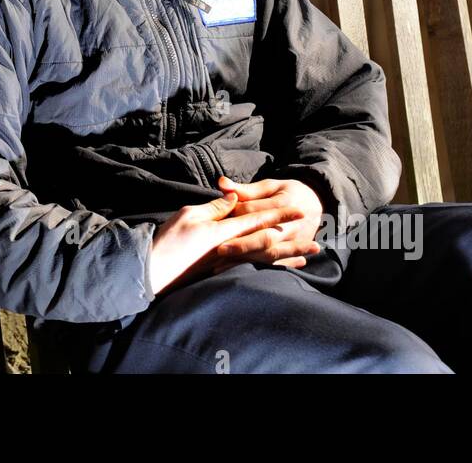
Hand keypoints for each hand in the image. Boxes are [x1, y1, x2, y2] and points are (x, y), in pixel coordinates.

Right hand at [149, 192, 308, 295]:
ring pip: (265, 259)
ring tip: (310, 256)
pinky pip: (254, 270)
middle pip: (269, 243)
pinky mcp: (223, 272)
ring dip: (289, 257)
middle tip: (317, 242)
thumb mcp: (188, 216)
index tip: (300, 209)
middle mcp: (231, 249)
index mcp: (224, 231)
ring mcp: (228, 264)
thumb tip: (233, 199)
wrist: (154, 269)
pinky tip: (285, 267)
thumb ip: (214, 208)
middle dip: (293, 241)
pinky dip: (272, 267)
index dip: (280, 214)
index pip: (258, 220)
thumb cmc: (168, 241)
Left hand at [205, 175, 323, 274]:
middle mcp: (291, 224)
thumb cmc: (289, 193)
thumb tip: (222, 183)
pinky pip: (276, 264)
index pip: (256, 211)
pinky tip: (240, 274)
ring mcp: (295, 241)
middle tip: (220, 250)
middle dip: (243, 244)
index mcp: (284, 202)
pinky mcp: (293, 253)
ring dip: (248, 261)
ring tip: (223, 267)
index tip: (217, 219)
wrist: (318, 207)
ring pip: (270, 254)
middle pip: (265, 236)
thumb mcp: (271, 186)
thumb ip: (246, 189)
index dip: (236, 215)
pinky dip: (260, 269)